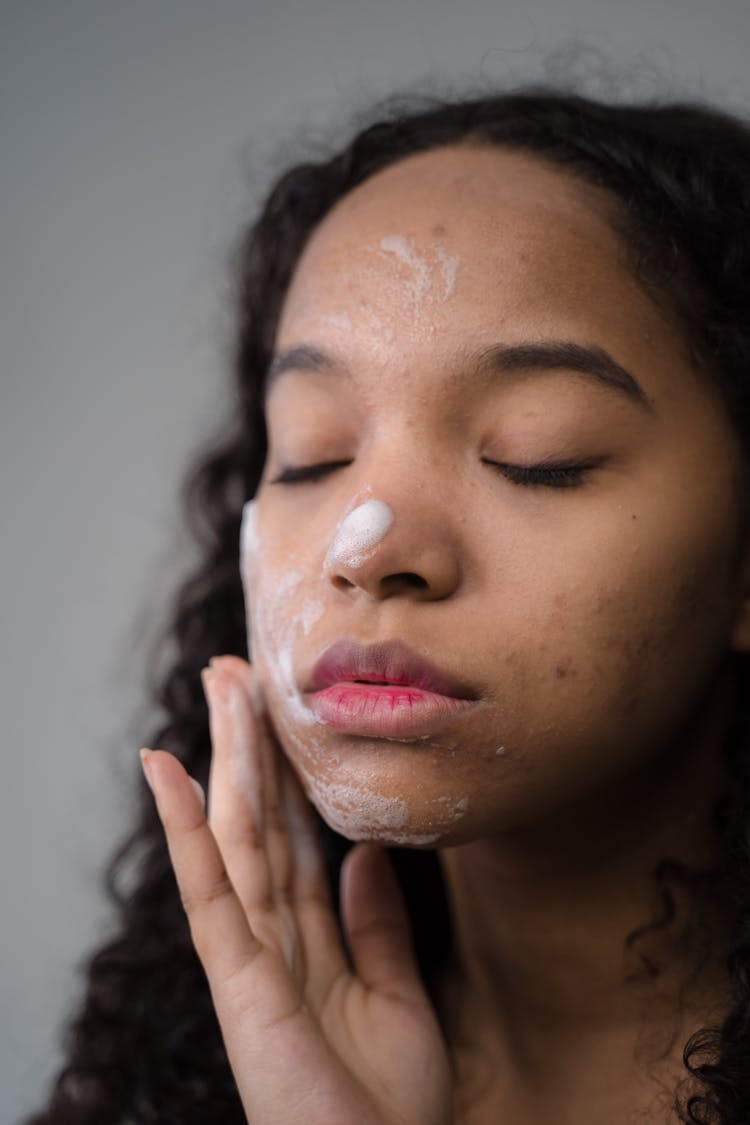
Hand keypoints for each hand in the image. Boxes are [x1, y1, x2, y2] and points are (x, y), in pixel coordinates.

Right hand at [141, 655, 451, 1124]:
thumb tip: (363, 854)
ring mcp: (248, 952)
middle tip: (239, 672)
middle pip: (260, 819)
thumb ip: (377, 925)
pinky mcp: (236, 976)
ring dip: (225, 754)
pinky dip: (183, 824)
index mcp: (311, 940)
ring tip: (218, 684)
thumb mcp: (397, 998)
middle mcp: (272, 936)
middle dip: (251, 745)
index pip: (297, 835)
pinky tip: (165, 767)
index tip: (285, 714)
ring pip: (235, 831)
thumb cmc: (389, 1109)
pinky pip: (208, 886)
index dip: (290, 774)